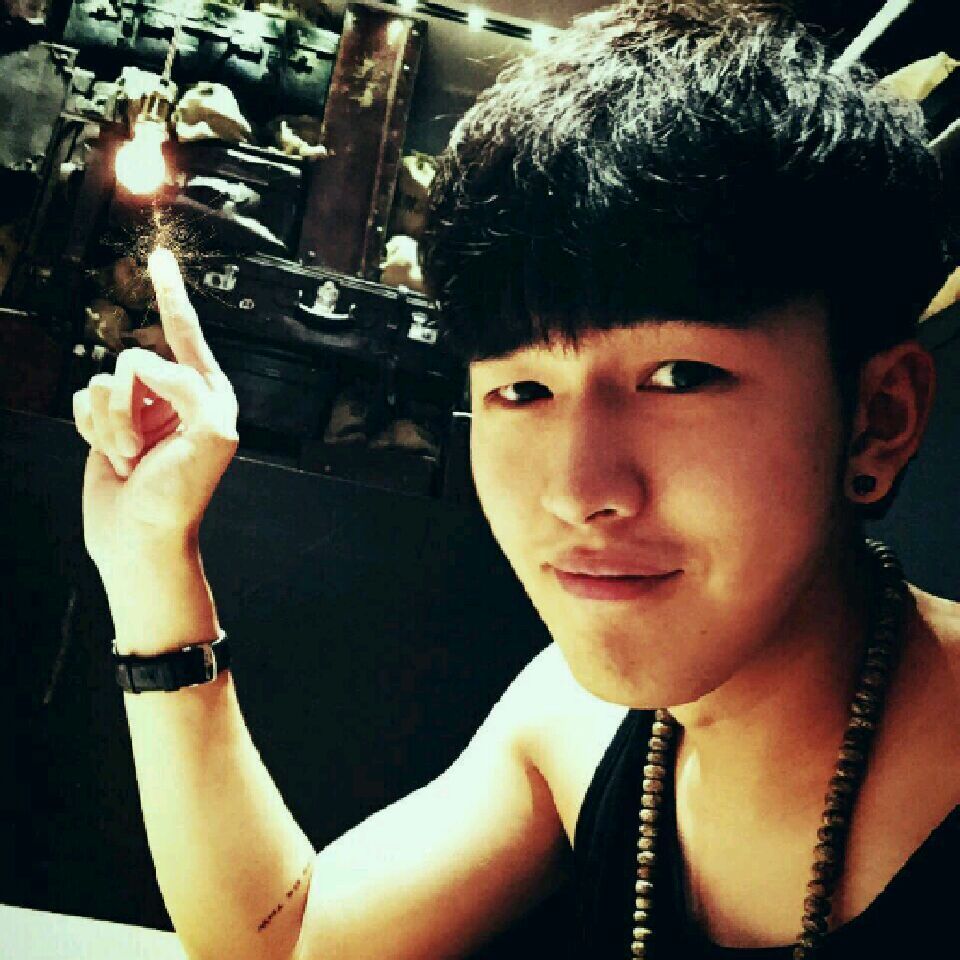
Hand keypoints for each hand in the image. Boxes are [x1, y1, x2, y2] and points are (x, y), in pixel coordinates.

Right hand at [73, 248, 238, 579]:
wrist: (140, 539)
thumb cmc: (181, 495)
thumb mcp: (210, 436)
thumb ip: (190, 386)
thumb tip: (148, 365)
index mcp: (208, 393)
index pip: (186, 333)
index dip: (170, 294)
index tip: (159, 257)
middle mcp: (175, 394)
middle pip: (132, 362)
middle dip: (128, 409)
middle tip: (142, 450)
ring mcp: (139, 408)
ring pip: (102, 382)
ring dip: (109, 426)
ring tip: (129, 459)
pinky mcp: (107, 422)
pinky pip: (82, 399)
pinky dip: (91, 431)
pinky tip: (111, 458)